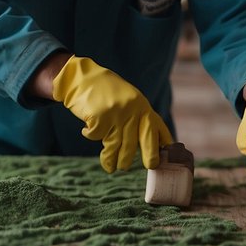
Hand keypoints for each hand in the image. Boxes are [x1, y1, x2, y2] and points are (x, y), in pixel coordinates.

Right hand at [51, 56, 171, 172]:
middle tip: (148, 167)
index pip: (157, 128)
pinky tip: (88, 131)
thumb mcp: (129, 101)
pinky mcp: (101, 117)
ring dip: (114, 159)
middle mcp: (133, 109)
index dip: (161, 145)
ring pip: (119, 145)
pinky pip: (97, 136)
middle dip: (148, 157)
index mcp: (142, 105)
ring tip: (112, 167)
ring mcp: (117, 113)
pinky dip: (91, 136)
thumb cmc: (106, 93)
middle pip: (144, 140)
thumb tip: (152, 146)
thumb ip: (138, 119)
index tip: (163, 159)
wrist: (82, 78)